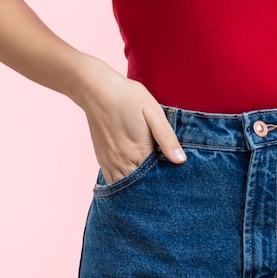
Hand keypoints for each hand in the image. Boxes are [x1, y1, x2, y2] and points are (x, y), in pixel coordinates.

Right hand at [74, 59, 185, 183]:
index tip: (176, 179)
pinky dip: (123, 184)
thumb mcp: (153, 113)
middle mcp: (121, 161)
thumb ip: (167, 138)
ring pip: (125, 187)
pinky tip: (134, 178)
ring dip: (137, 188)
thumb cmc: (128, 97)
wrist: (96, 89)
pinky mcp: (102, 159)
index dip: (167, 180)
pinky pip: (113, 181)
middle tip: (166, 185)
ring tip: (151, 184)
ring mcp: (109, 162)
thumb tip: (180, 161)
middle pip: (140, 186)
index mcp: (138, 152)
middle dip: (153, 187)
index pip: (156, 178)